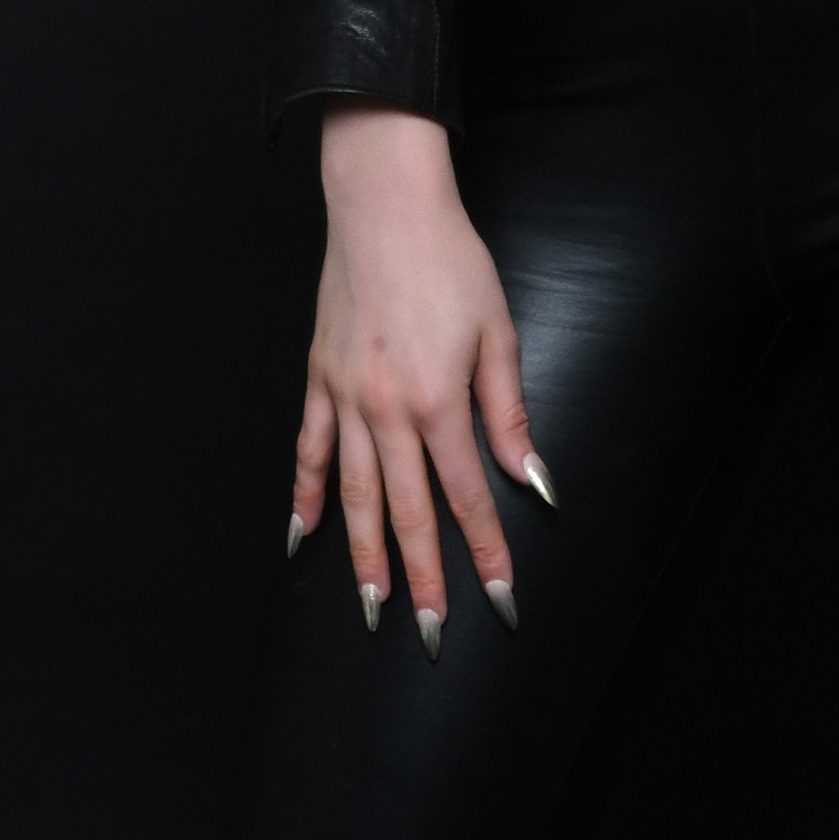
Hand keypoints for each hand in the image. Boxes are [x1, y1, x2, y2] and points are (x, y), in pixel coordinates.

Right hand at [296, 106, 551, 648]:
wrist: (384, 206)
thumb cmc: (450, 261)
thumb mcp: (498, 335)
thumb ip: (509, 415)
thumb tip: (532, 481)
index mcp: (438, 402)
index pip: (469, 498)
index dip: (486, 554)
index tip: (499, 600)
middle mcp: (386, 412)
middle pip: (405, 513)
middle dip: (423, 578)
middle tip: (430, 633)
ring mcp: (344, 399)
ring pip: (353, 495)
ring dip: (363, 556)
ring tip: (372, 606)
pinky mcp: (318, 380)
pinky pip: (310, 451)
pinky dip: (308, 495)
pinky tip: (305, 535)